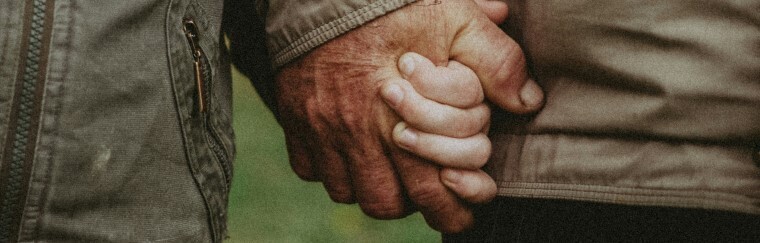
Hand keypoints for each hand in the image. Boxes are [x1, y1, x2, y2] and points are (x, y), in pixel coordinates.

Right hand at [275, 0, 541, 232]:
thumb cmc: (392, 3)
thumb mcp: (457, 20)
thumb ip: (497, 62)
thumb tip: (528, 101)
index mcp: (404, 118)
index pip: (430, 193)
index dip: (450, 212)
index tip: (459, 208)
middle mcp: (359, 133)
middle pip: (384, 203)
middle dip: (409, 205)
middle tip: (424, 192)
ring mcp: (322, 129)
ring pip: (347, 192)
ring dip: (370, 186)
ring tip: (388, 168)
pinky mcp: (296, 117)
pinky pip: (310, 168)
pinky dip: (331, 168)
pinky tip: (347, 147)